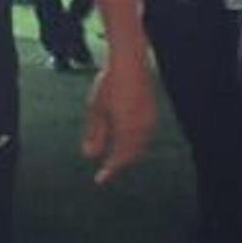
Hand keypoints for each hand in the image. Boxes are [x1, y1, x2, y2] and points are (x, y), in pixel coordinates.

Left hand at [80, 46, 152, 182]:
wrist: (130, 62)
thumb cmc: (110, 85)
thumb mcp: (96, 110)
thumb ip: (94, 134)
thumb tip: (89, 156)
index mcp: (127, 130)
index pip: (118, 158)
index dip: (109, 170)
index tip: (99, 180)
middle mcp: (142, 128)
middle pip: (131, 155)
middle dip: (119, 163)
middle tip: (106, 171)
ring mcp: (150, 121)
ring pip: (140, 146)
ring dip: (127, 155)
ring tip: (115, 158)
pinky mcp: (152, 113)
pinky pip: (144, 136)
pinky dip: (134, 144)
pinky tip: (126, 141)